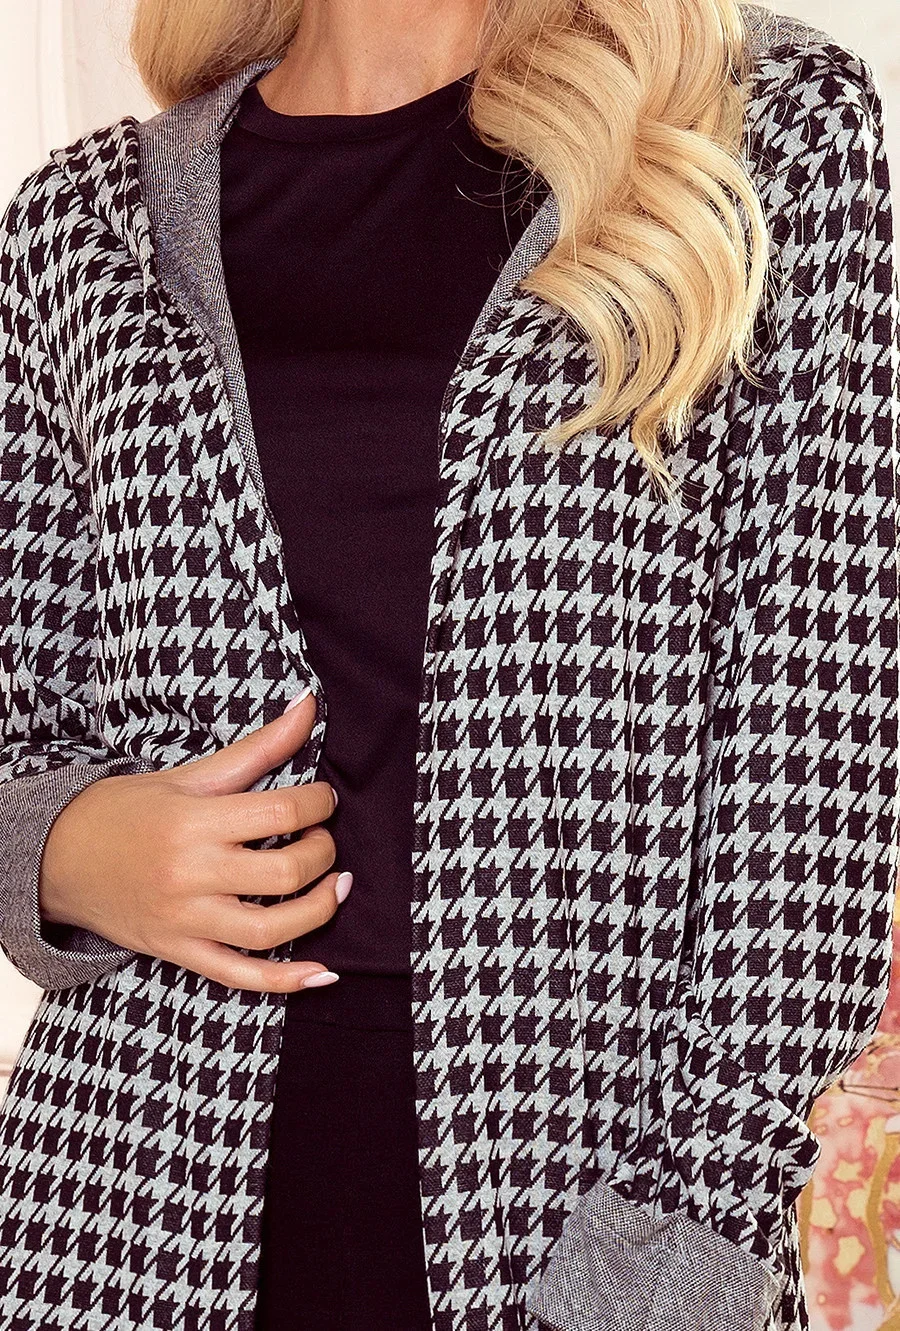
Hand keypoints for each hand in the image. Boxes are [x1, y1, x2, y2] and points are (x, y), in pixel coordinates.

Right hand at [38, 688, 349, 992]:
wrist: (57, 858)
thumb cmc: (126, 810)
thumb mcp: (190, 775)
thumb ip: (258, 747)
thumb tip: (309, 703)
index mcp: (195, 821)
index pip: (281, 811)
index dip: (320, 803)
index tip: (324, 800)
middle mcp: (191, 873)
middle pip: (285, 873)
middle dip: (324, 854)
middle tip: (325, 840)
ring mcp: (185, 919)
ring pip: (271, 931)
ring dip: (319, 910)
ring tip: (335, 888)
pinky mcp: (180, 951)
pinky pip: (239, 976)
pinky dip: (285, 980)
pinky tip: (322, 972)